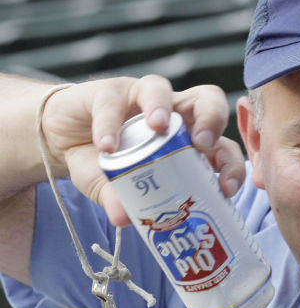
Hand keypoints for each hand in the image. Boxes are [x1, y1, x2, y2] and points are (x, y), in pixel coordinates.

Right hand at [40, 75, 245, 223]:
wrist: (62, 142)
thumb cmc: (103, 165)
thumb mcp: (114, 190)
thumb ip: (120, 201)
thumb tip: (122, 219)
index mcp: (186, 143)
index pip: (221, 146)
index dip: (231, 164)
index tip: (226, 188)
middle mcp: (171, 115)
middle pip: (207, 101)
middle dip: (212, 120)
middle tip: (201, 145)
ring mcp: (140, 99)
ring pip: (161, 88)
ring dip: (162, 107)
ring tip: (157, 128)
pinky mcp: (107, 92)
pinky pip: (112, 101)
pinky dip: (109, 123)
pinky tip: (106, 146)